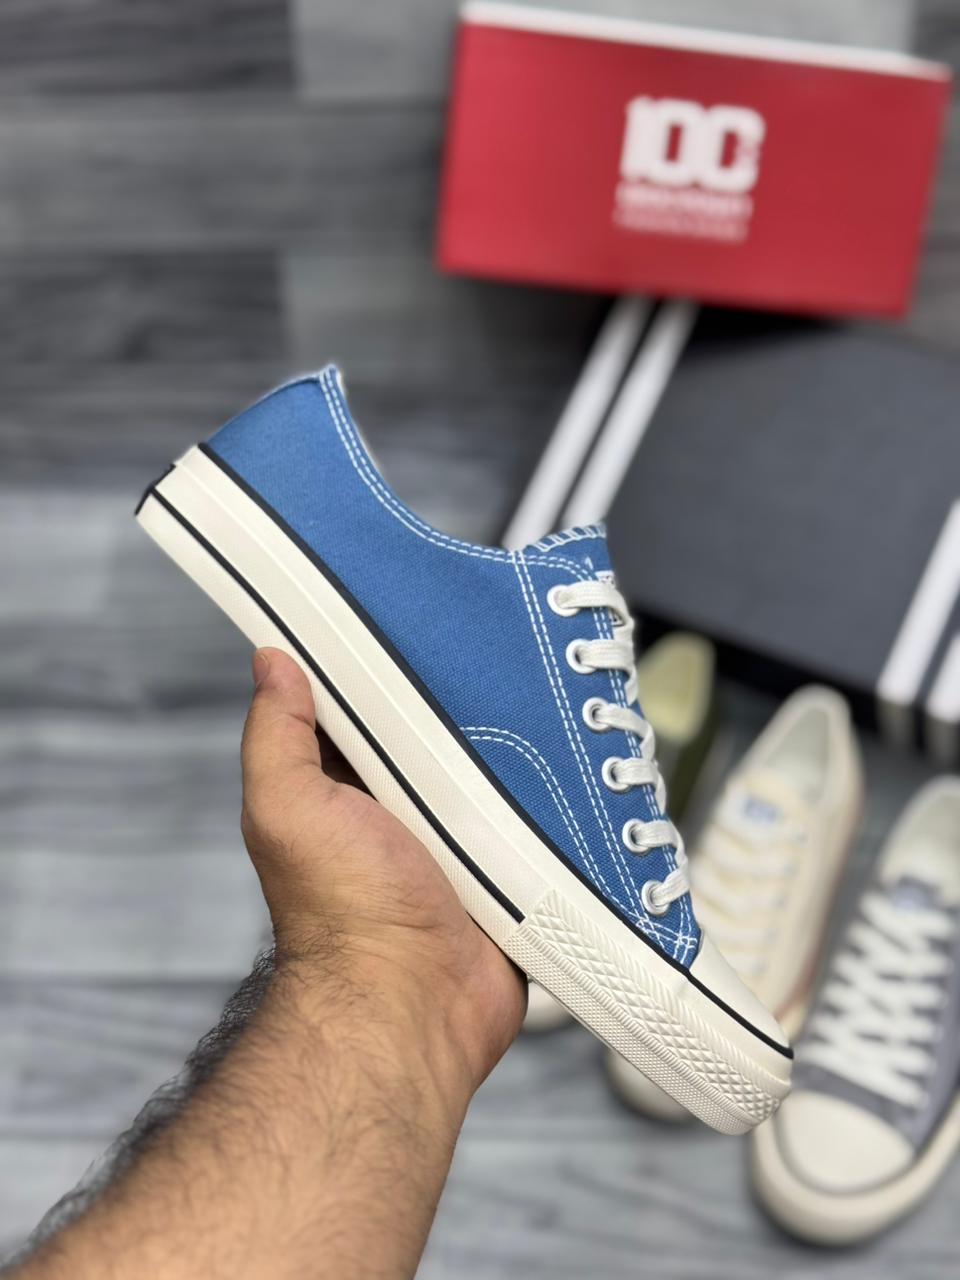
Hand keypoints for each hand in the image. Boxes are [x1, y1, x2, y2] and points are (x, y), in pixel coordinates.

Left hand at [240, 647, 526, 1104]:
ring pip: (486, 768)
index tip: (405, 612)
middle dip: (455, 696)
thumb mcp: (288, 809)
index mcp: (343, 788)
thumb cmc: (343, 912)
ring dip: (507, 742)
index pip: (359, 707)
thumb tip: (270, 660)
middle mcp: (398, 808)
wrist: (414, 1004)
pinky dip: (543, 792)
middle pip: (431, 732)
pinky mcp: (505, 864)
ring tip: (542, 682)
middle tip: (492, 639)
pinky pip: (529, 815)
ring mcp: (457, 836)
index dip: (374, 664)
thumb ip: (277, 736)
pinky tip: (568, 750)